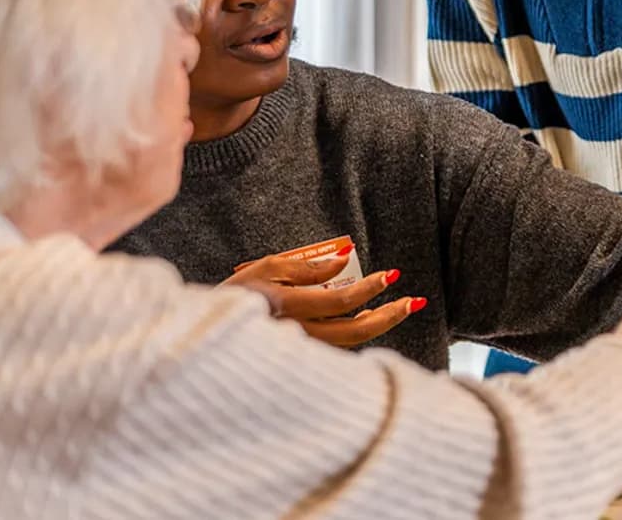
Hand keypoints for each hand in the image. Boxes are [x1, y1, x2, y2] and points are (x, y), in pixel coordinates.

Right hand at [220, 250, 426, 347]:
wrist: (208, 336)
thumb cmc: (235, 295)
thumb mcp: (264, 268)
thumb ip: (306, 266)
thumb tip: (344, 259)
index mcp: (286, 308)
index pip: (339, 301)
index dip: (368, 289)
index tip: (390, 276)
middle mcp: (296, 336)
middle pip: (354, 332)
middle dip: (388, 316)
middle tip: (413, 301)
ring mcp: (299, 353)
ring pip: (349, 346)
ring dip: (378, 327)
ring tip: (400, 309)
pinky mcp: (300, 362)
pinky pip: (336, 351)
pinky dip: (358, 336)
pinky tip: (370, 321)